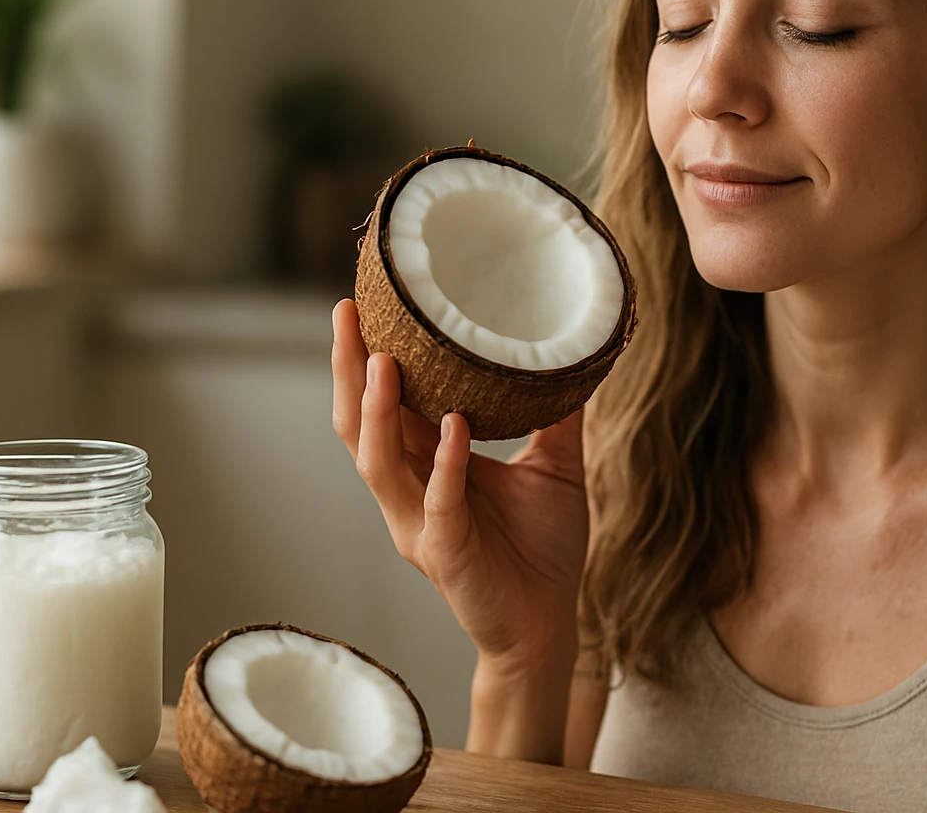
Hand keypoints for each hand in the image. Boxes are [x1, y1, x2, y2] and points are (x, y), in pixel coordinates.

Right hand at [331, 299, 588, 673]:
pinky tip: (453, 427)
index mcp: (424, 467)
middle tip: (348, 313)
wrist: (551, 624)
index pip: (383, 404)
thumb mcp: (554, 465)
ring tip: (382, 360)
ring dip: (378, 410)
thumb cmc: (543, 548)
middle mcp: (408, 493)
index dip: (366, 357)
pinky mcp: (445, 555)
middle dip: (348, 370)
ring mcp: (419, 525)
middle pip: (358, 426)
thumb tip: (578, 355)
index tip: (366, 301)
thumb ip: (557, 414)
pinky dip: (444, 464)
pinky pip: (437, 504)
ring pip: (378, 463)